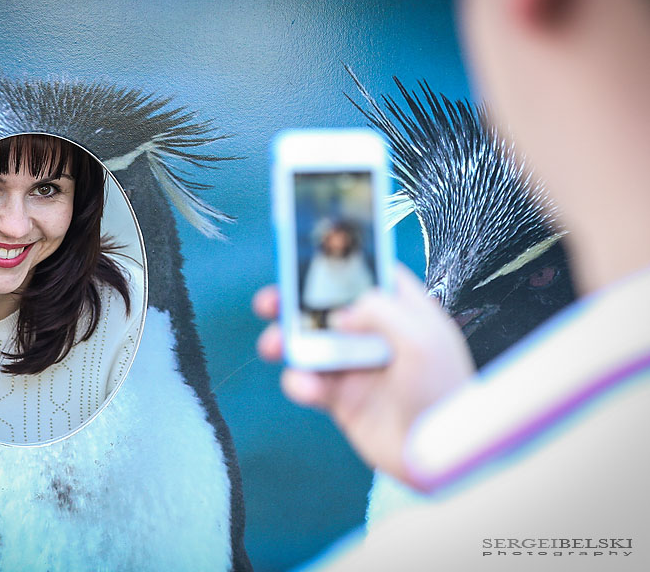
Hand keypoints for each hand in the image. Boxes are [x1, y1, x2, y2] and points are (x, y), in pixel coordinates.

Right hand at [253, 265, 474, 484]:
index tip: (309, 254)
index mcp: (403, 312)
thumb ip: (380, 311)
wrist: (437, 460)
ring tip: (274, 345)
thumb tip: (339, 314)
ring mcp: (356, 366)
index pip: (369, 275)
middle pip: (328, 306)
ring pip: (310, 343)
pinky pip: (309, 383)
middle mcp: (376, 335)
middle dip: (295, 301)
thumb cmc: (444, 393)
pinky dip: (300, 382)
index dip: (341, 263)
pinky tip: (307, 387)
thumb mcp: (422, 340)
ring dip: (285, 340)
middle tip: (270, 301)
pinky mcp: (341, 398)